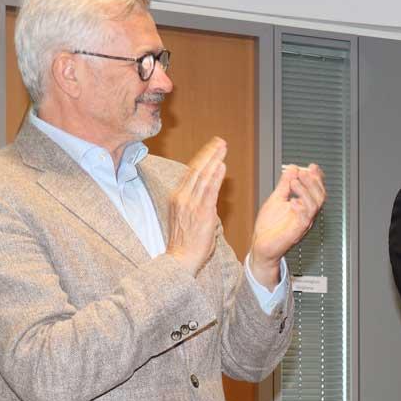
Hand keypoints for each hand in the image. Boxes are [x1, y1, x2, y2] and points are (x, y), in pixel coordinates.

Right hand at [166, 137, 226, 275]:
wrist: (180, 259)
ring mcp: (190, 204)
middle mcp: (181, 197)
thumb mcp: (184, 218)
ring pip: (203, 176)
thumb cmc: (184, 243)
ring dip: (214, 159)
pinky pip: (209, 190)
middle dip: (208, 153)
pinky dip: (215, 176)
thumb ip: (194, 204)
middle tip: (219, 142)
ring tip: (223, 148)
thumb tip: (206, 196)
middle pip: (196, 169)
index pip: (190, 173)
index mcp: (176, 198)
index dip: (201, 159)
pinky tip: (222, 166)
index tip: (210, 149)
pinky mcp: (201, 212)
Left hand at [249, 164, 325, 286]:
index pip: (316, 190)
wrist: (261, 245)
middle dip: (312, 182)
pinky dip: (300, 208)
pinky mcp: (296, 231)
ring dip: (305, 191)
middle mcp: (306, 214)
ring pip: (314, 205)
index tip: (312, 166)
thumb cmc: (269, 227)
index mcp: (303, 206)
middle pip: (319, 196)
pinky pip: (304, 219)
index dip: (316, 178)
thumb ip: (284, 185)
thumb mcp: (276, 199)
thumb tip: (293, 169)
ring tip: (294, 183)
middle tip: (302, 173)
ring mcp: (302, 223)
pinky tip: (292, 201)